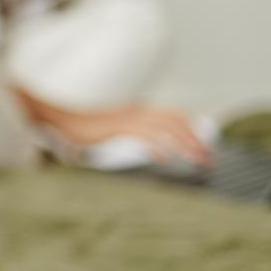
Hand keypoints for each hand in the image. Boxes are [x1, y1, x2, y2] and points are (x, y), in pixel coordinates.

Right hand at [38, 104, 212, 166]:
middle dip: (196, 140)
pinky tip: (166, 161)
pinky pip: (145, 137)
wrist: (62, 121)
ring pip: (167, 129)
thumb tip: (152, 146)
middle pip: (177, 122)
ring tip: (197, 162)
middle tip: (209, 159)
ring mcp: (129, 118)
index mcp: (139, 109)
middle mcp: (137, 110)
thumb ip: (133, 132)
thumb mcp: (115, 128)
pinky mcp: (118, 128)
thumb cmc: (85, 128)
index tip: (205, 146)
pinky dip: (159, 148)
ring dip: (186, 146)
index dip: (193, 129)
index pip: (175, 115)